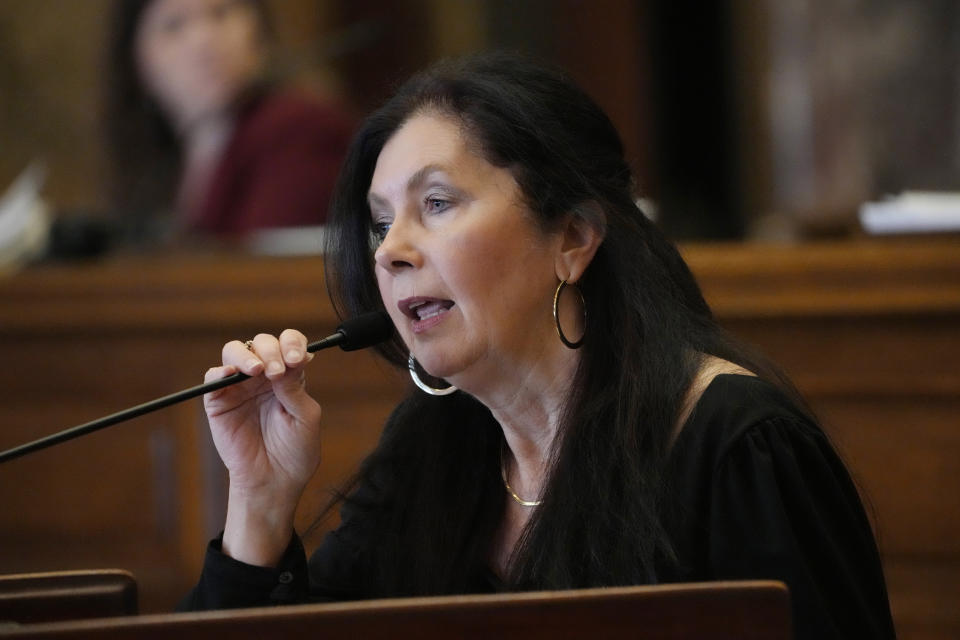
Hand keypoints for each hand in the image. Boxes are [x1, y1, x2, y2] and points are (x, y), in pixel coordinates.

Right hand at [203, 330, 321, 564]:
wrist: (274, 482)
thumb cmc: (295, 452)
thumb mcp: (305, 418)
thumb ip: (295, 389)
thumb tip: (286, 362)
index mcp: (288, 376)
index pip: (288, 344)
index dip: (292, 343)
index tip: (297, 359)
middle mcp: (263, 377)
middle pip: (261, 343)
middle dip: (271, 350)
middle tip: (278, 371)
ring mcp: (239, 387)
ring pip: (235, 351)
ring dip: (247, 355)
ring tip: (258, 370)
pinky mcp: (219, 402)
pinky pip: (212, 377)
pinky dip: (219, 371)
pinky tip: (231, 375)